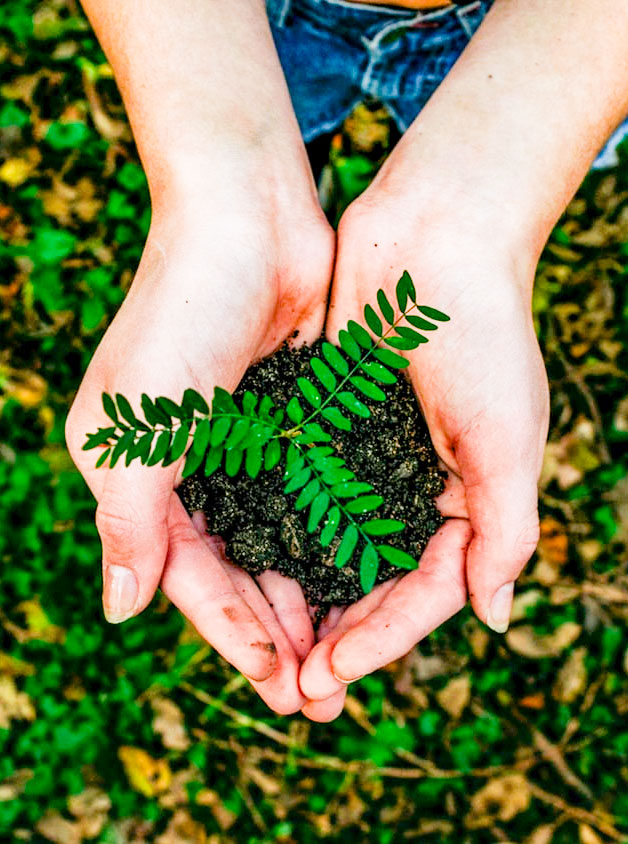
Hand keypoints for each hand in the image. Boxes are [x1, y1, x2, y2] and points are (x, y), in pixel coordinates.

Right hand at [66, 186, 334, 714]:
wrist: (247, 222)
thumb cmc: (181, 314)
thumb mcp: (137, 424)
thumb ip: (129, 519)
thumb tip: (121, 609)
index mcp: (140, 475)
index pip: (189, 575)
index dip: (231, 633)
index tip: (278, 684)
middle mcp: (191, 469)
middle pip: (237, 571)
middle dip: (277, 633)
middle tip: (321, 696)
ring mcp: (245, 447)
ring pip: (280, 543)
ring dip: (310, 598)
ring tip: (348, 656)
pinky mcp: (293, 423)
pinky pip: (314, 497)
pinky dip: (334, 540)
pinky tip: (365, 581)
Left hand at [298, 169, 548, 719]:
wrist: (436, 236)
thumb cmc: (485, 334)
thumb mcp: (509, 437)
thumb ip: (504, 529)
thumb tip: (492, 616)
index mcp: (466, 500)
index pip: (424, 592)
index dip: (382, 639)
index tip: (332, 673)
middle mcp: (414, 487)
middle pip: (372, 581)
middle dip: (336, 635)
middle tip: (292, 687)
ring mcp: (367, 457)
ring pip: (329, 544)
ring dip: (301, 595)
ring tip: (264, 645)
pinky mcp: (325, 423)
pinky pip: (299, 488)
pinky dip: (277, 527)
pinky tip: (243, 563)